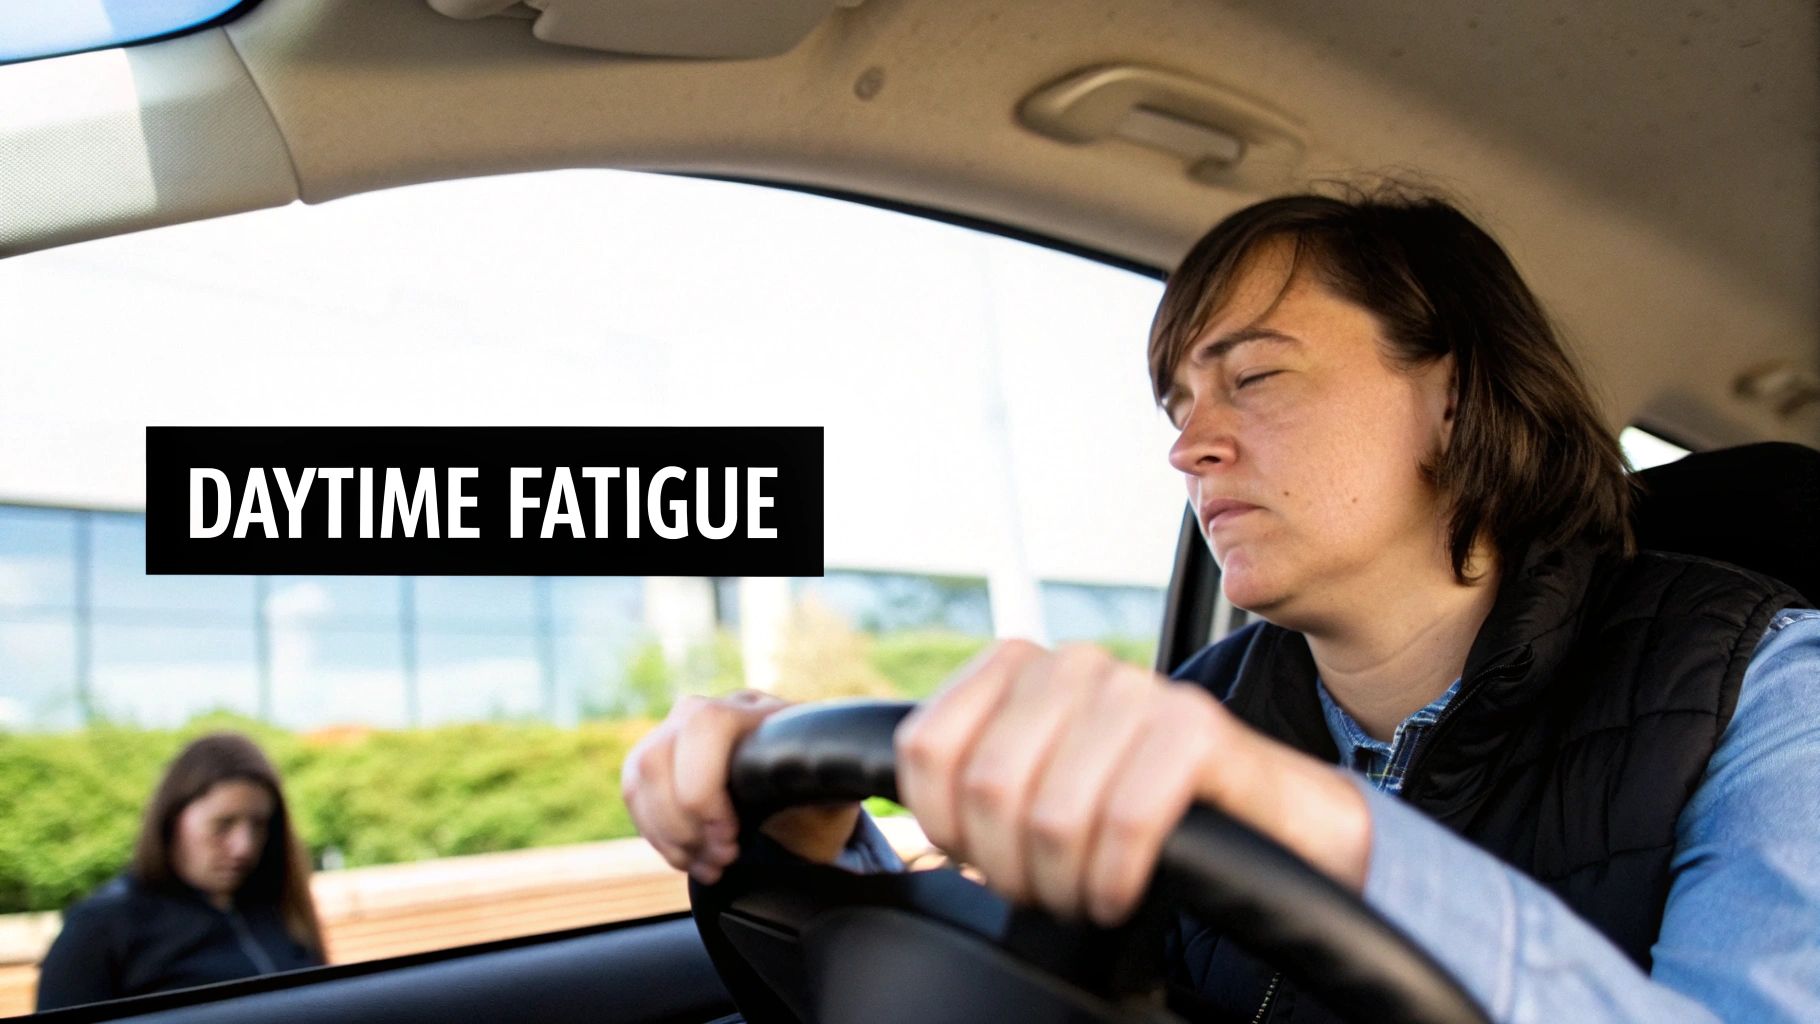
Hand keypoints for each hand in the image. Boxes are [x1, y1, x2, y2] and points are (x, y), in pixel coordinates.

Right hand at [622, 690, 861, 883]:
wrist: (808, 805)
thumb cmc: (823, 802)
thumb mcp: (835, 798)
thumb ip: (826, 788)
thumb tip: (843, 780)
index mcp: (762, 713)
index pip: (706, 726)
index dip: (705, 792)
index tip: (731, 838)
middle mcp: (715, 708)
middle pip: (660, 755)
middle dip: (684, 822)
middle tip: (720, 858)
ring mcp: (682, 727)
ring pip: (642, 773)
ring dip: (669, 833)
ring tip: (706, 863)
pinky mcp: (660, 754)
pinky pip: (635, 789)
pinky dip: (657, 833)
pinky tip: (689, 854)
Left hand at [894, 640, 1371, 925]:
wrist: (1265, 811)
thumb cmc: (1134, 804)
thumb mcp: (1041, 783)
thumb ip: (973, 781)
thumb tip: (909, 825)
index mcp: (1018, 667)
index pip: (927, 748)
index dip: (943, 826)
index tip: (978, 859)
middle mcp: (1073, 664)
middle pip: (987, 789)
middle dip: (1007, 866)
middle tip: (1042, 891)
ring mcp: (1136, 689)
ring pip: (1051, 813)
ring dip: (1063, 883)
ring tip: (1082, 895)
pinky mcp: (1195, 727)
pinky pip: (1125, 821)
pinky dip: (1114, 878)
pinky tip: (1119, 893)